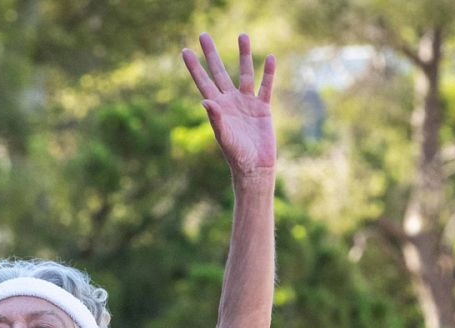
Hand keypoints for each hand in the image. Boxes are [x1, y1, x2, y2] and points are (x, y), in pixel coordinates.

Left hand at [181, 32, 275, 179]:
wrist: (255, 167)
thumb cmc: (236, 155)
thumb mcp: (224, 136)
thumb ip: (216, 118)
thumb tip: (205, 100)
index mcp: (218, 107)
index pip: (203, 81)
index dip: (194, 67)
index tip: (185, 50)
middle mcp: (230, 101)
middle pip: (220, 72)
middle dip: (211, 53)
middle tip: (203, 34)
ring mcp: (247, 103)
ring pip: (245, 73)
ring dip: (244, 55)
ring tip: (242, 35)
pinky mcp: (263, 108)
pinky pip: (266, 86)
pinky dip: (268, 73)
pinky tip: (269, 57)